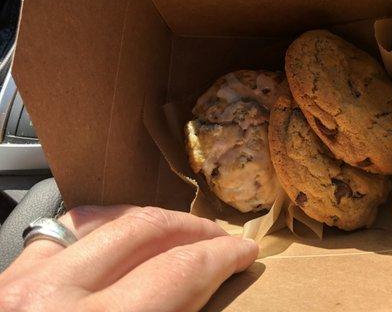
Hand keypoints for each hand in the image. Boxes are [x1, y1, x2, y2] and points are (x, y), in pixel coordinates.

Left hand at [0, 205, 257, 310]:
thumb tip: (210, 290)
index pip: (177, 273)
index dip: (221, 257)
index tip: (243, 252)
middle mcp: (52, 298)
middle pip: (147, 233)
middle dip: (195, 230)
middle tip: (221, 239)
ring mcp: (22, 282)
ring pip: (108, 219)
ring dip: (156, 221)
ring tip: (183, 232)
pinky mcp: (9, 276)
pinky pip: (69, 227)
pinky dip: (108, 222)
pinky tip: (128, 229)